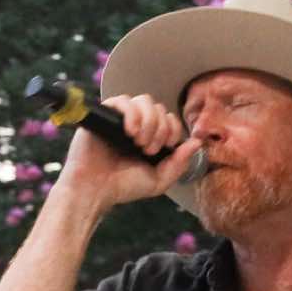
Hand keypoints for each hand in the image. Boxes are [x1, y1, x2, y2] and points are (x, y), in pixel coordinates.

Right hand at [53, 93, 198, 214]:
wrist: (94, 190)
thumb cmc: (123, 186)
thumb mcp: (159, 179)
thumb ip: (179, 162)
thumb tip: (197, 142)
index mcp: (150, 137)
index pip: (169, 118)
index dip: (173, 129)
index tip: (165, 147)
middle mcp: (135, 125)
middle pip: (159, 107)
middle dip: (160, 128)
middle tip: (149, 150)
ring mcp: (119, 118)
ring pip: (143, 100)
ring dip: (148, 121)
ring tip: (139, 142)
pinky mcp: (103, 114)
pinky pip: (122, 100)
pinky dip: (132, 114)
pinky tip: (130, 132)